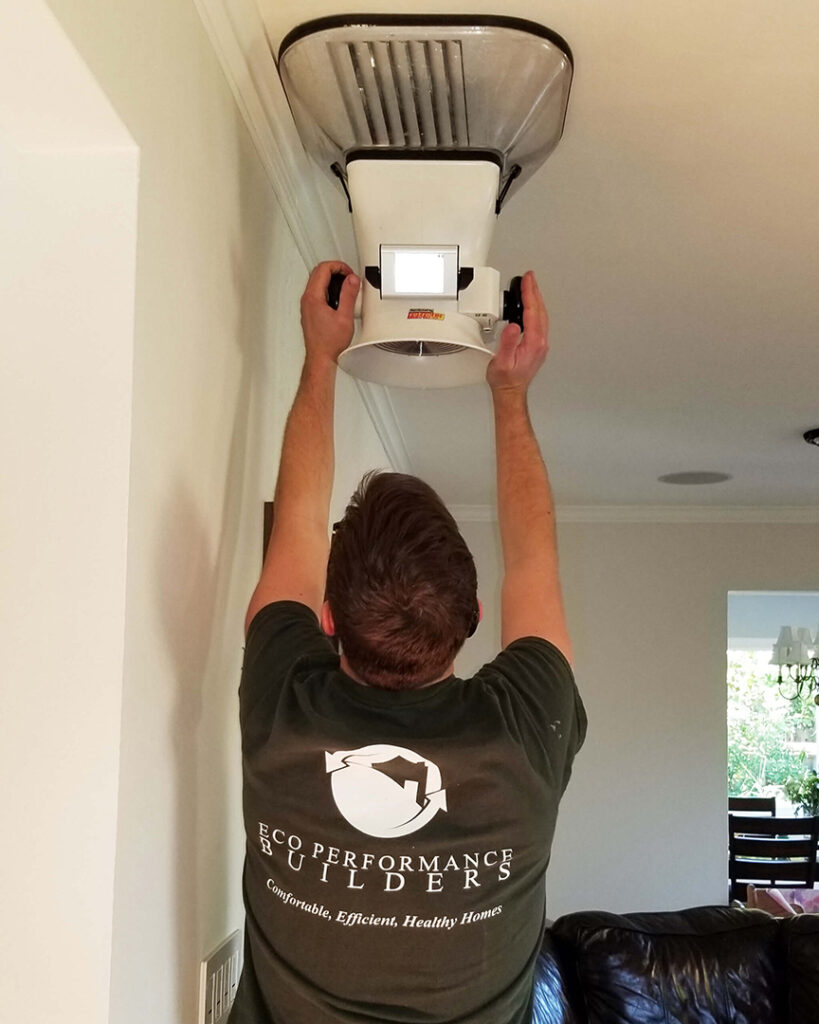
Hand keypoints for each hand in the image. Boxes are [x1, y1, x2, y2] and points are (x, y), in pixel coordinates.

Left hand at [300, 261, 360, 364]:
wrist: (321, 357)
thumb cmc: (329, 343)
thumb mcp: (345, 317)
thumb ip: (349, 295)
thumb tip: (352, 280)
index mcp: (313, 298)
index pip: (323, 269)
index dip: (339, 266)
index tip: (349, 273)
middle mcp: (307, 300)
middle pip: (318, 272)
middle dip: (335, 270)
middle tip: (348, 276)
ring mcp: (307, 305)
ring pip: (316, 281)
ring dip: (331, 279)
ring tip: (346, 286)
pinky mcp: (309, 311)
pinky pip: (316, 292)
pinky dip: (328, 289)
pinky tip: (338, 297)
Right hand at [486, 271, 548, 393]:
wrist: (510, 392)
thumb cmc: (505, 380)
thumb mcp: (502, 362)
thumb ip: (508, 343)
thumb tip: (513, 326)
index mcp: (533, 343)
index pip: (533, 312)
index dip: (530, 293)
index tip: (527, 280)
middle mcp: (540, 342)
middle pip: (539, 310)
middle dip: (534, 291)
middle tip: (529, 277)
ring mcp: (540, 344)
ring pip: (541, 315)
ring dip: (536, 299)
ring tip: (530, 287)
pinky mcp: (537, 346)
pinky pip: (539, 322)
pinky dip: (535, 309)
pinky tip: (530, 306)